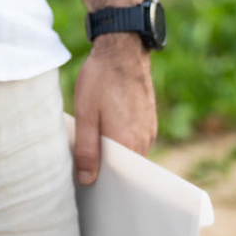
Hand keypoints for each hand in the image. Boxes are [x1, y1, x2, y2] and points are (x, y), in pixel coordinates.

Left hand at [71, 34, 157, 185]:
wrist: (123, 49)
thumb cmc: (101, 78)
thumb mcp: (86, 113)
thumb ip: (87, 149)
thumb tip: (87, 180)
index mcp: (128, 143)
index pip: (119, 179)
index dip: (104, 185)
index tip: (89, 186)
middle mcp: (144, 141)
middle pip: (126, 169)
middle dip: (107, 171)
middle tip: (85, 167)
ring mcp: (149, 131)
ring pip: (131, 154)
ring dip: (115, 155)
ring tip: (93, 148)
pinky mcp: (149, 121)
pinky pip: (136, 141)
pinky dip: (122, 142)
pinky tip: (105, 131)